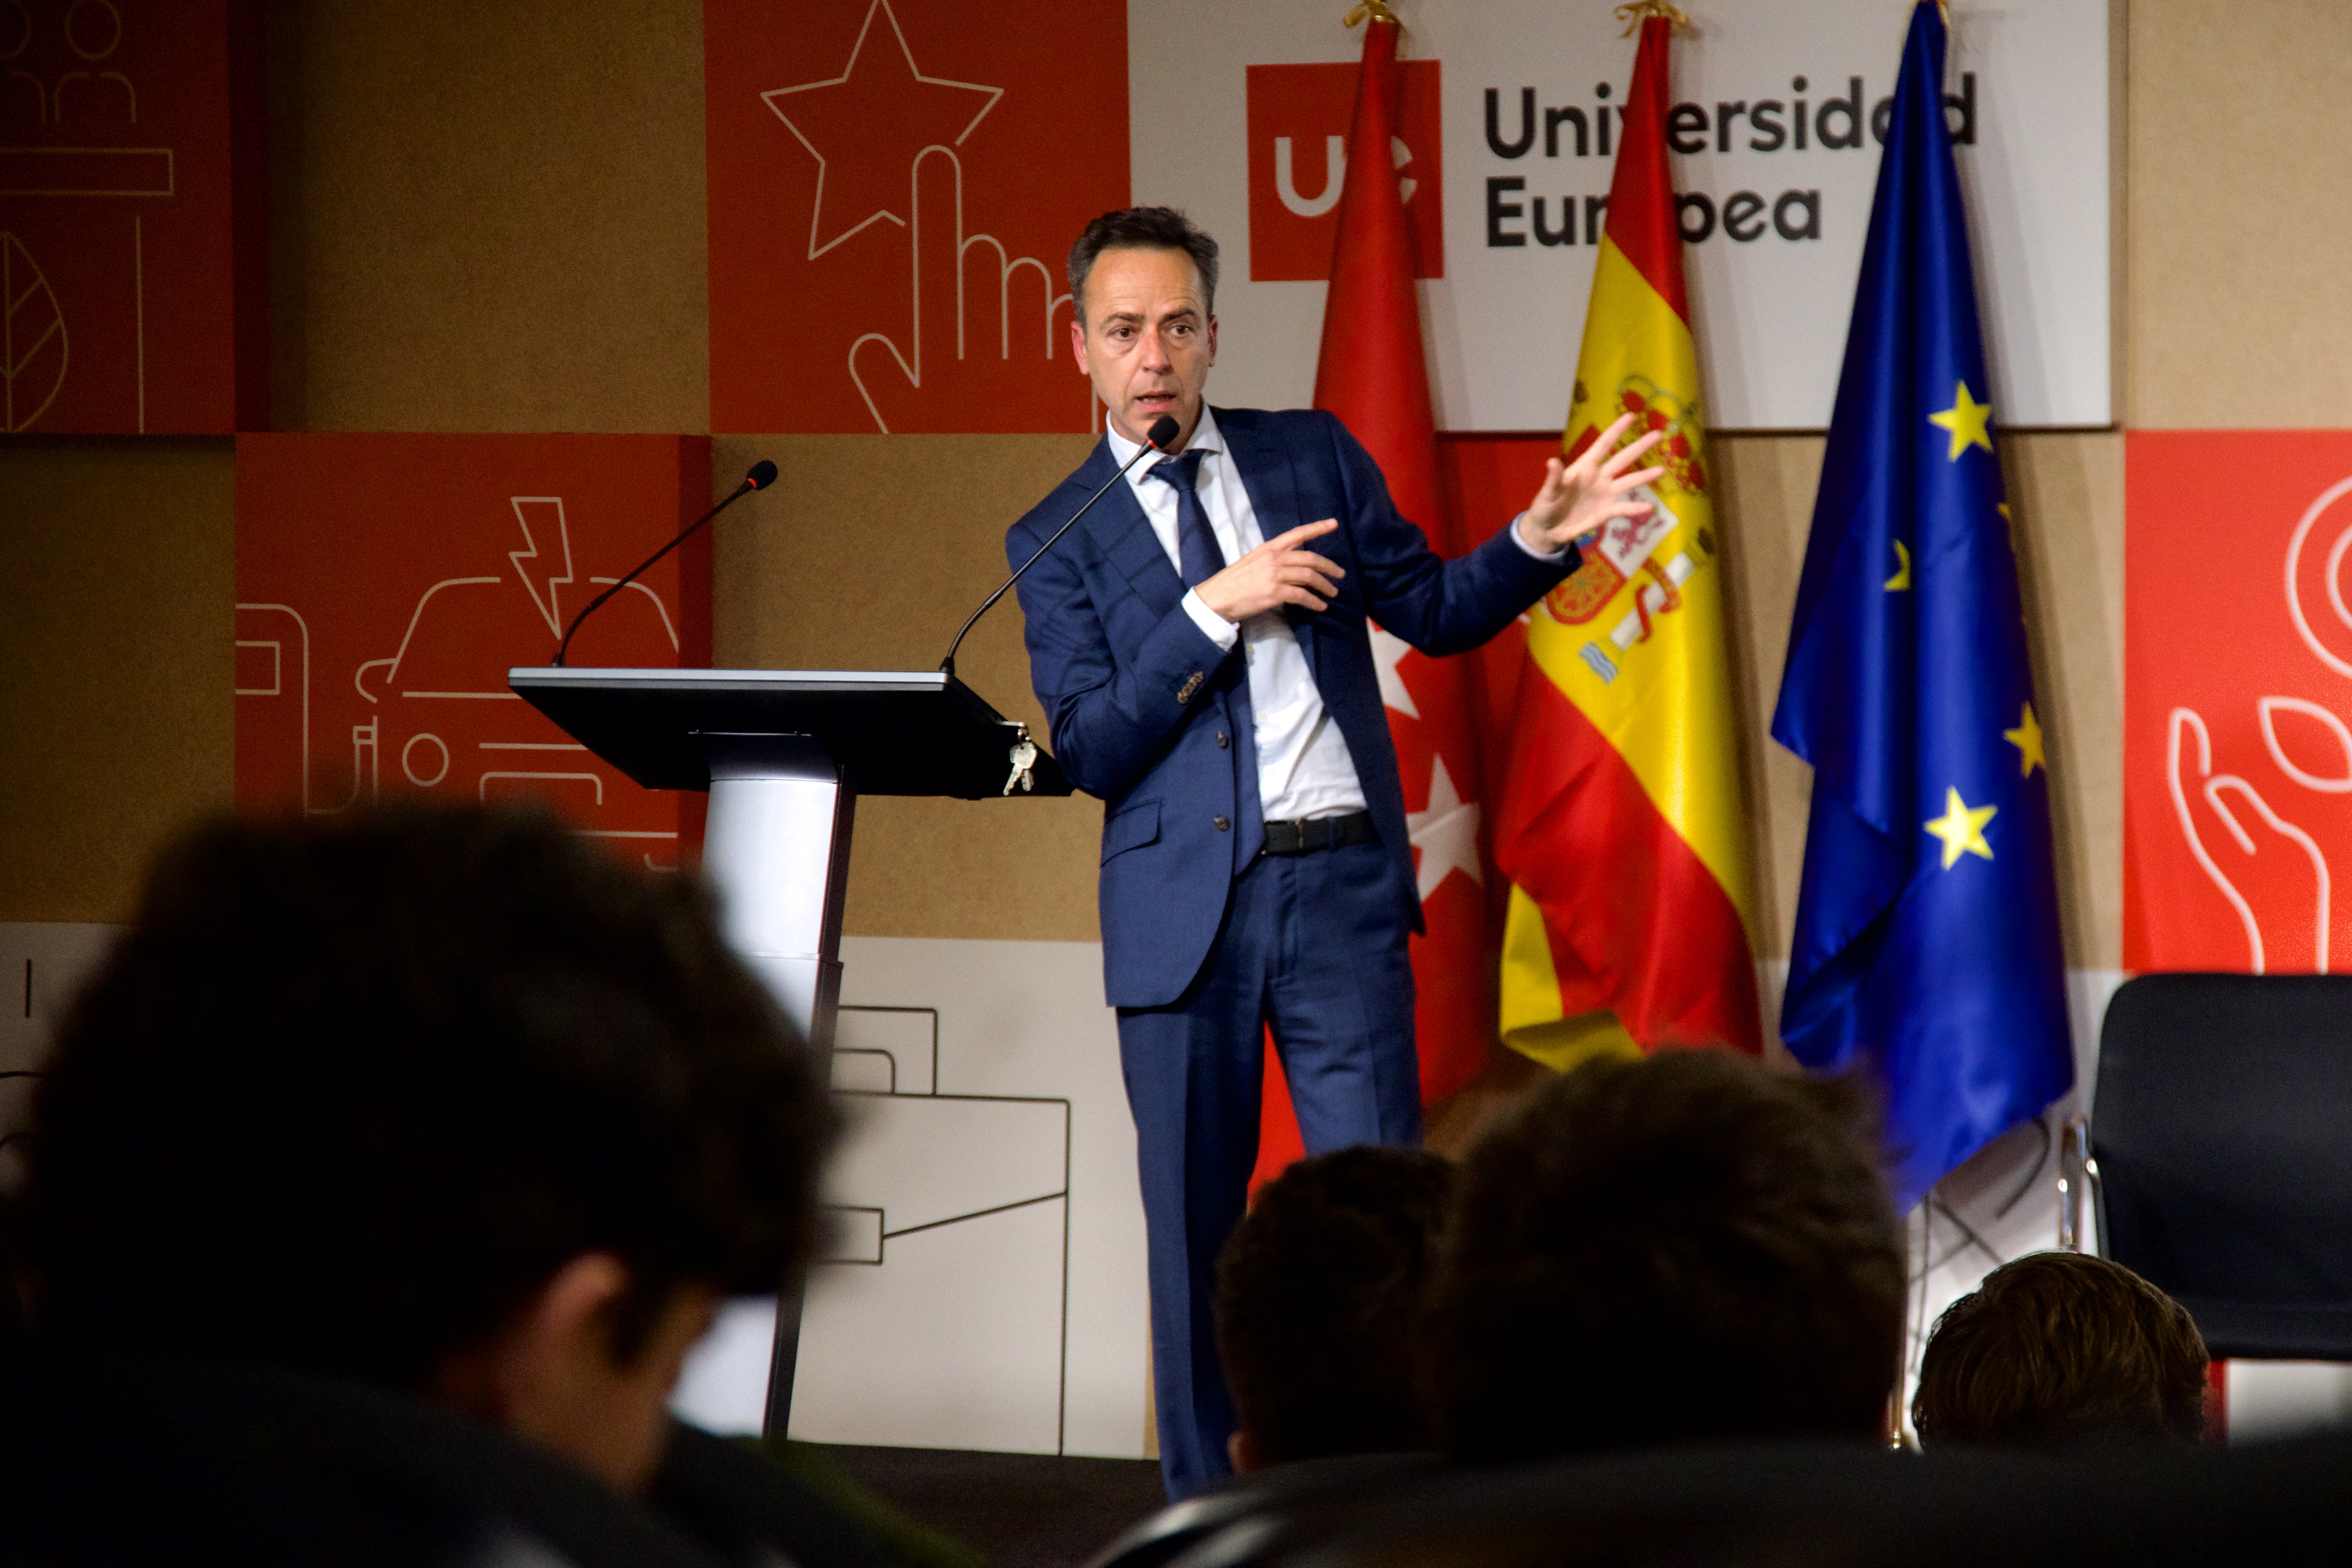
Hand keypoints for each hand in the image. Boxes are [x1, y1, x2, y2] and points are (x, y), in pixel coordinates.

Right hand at [1196, 519, 1344, 622]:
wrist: (1216, 598)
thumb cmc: (1233, 582)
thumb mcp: (1253, 561)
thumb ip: (1273, 559)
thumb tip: (1293, 564)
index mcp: (1268, 548)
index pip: (1297, 534)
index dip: (1317, 528)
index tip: (1333, 524)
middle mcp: (1273, 558)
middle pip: (1309, 558)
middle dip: (1329, 566)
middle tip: (1340, 574)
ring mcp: (1274, 575)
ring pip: (1308, 576)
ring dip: (1324, 585)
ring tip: (1332, 593)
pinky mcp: (1274, 593)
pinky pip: (1301, 596)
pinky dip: (1314, 601)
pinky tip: (1320, 606)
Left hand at [1515, 411, 1670, 554]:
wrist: (1547, 530)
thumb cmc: (1545, 507)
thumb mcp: (1547, 493)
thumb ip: (1553, 479)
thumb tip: (1552, 461)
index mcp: (1584, 467)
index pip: (1603, 445)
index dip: (1616, 430)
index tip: (1631, 416)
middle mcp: (1599, 477)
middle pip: (1622, 459)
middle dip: (1639, 447)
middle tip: (1658, 434)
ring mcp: (1604, 494)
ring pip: (1628, 482)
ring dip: (1644, 476)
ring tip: (1661, 470)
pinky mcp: (1606, 512)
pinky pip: (1623, 508)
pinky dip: (1635, 508)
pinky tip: (1649, 507)